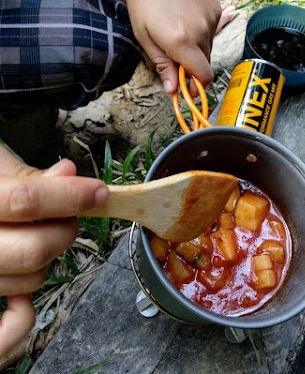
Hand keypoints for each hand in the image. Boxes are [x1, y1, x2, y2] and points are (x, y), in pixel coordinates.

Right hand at [0, 147, 108, 356]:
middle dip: (64, 231)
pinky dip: (23, 317)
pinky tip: (24, 293)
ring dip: (49, 259)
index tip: (97, 192)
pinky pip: (8, 329)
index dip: (70, 195)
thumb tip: (68, 173)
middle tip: (67, 216)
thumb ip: (24, 175)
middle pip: (33, 249)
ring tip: (37, 237)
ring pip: (30, 281)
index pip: (25, 200)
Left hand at [121, 0, 221, 96]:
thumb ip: (162, 64)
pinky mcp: (216, 8)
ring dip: (195, 50)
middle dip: (191, 68)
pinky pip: (211, 32)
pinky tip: (184, 18)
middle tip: (171, 56)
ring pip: (208, 48)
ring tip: (174, 30)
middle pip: (205, 65)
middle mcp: (202, 32)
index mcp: (181, 41)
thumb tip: (173, 90)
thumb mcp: (143, 35)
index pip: (203, 77)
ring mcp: (212, 19)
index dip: (195, 87)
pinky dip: (200, 34)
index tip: (184, 88)